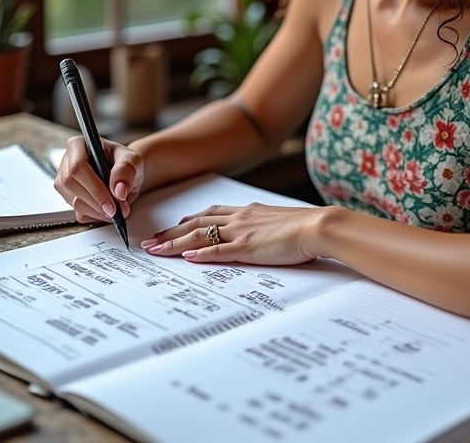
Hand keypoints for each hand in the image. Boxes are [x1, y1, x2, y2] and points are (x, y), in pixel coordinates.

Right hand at [53, 135, 143, 223]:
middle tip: (116, 210)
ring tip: (117, 210)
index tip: (111, 203)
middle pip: (72, 185)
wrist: (125, 175)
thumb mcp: (133, 160)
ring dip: (97, 211)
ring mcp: (65, 181)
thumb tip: (119, 190)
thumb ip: (126, 170)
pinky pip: (77, 212)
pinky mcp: (69, 198)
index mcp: (78, 145)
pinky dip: (95, 216)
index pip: (77, 166)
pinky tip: (108, 212)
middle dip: (96, 202)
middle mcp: (66, 162)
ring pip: (73, 201)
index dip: (94, 187)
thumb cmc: (126, 162)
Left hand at [140, 202, 325, 265]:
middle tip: (152, 240)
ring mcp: (241, 232)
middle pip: (196, 223)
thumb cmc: (305, 227)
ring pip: (199, 236)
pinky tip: (185, 258)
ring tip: (155, 250)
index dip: (188, 221)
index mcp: (247, 211)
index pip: (210, 214)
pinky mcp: (247, 248)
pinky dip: (199, 253)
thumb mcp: (278, 222)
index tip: (173, 227)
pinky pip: (217, 250)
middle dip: (171, 232)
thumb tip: (255, 236)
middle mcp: (240, 218)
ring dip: (174, 243)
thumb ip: (262, 227)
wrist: (318, 226)